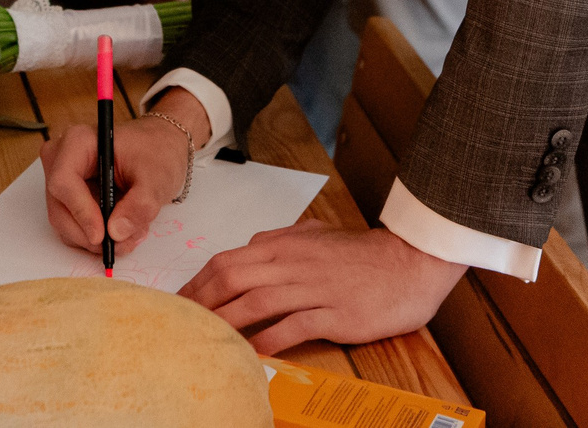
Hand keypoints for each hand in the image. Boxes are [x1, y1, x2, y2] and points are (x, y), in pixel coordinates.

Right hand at [41, 93, 195, 254]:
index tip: (102, 235)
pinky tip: (122, 231)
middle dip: (89, 234)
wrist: (160, 149)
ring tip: (130, 236)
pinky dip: (95, 237)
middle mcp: (62, 160)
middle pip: (60, 208)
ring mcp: (63, 181)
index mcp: (78, 142)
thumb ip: (140, 205)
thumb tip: (117, 232)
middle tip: (122, 244)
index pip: (64, 181)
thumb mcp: (156, 178)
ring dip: (95, 240)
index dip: (80, 211)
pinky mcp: (69, 199)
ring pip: (65, 224)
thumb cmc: (156, 152)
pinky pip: (73, 228)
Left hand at [182, 222, 466, 354]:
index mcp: (284, 246)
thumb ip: (281, 241)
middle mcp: (293, 264)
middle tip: (180, 323)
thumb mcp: (315, 236)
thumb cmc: (361, 254)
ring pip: (257, 302)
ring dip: (226, 320)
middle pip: (233, 278)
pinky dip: (269, 340)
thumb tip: (251, 247)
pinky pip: (294, 326)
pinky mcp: (334, 313)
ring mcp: (313, 289)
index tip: (179, 300)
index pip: (228, 260)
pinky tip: (252, 353)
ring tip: (204, 338)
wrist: (408, 263)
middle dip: (201, 301)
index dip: (198, 281)